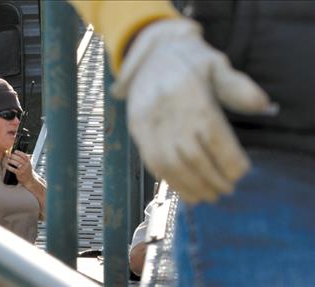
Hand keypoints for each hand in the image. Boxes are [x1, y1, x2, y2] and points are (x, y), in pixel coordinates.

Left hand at [6, 150, 34, 184]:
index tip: (14, 151)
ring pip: (16, 163)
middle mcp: (26, 164)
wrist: (29, 180)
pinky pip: (13, 169)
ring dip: (10, 161)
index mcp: (28, 161)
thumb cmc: (27, 171)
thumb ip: (26, 159)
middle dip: (13, 156)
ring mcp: (23, 169)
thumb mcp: (29, 164)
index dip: (19, 152)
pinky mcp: (19, 173)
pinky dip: (9, 167)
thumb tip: (20, 153)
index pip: (24, 155)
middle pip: (19, 158)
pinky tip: (6, 165)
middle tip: (9, 155)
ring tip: (7, 160)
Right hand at [113, 19, 275, 203]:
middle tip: (226, 190)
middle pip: (191, 155)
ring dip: (190, 186)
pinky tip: (185, 190)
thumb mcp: (215, 65)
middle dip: (212, 179)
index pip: (212, 135)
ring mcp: (148, 121)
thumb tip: (263, 106)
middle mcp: (167, 110)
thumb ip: (237, 87)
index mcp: (190, 93)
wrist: (150, 54)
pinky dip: (169, 181)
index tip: (241, 173)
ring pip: (169, 164)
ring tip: (207, 196)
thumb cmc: (190, 62)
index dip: (228, 160)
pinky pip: (151, 162)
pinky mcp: (136, 129)